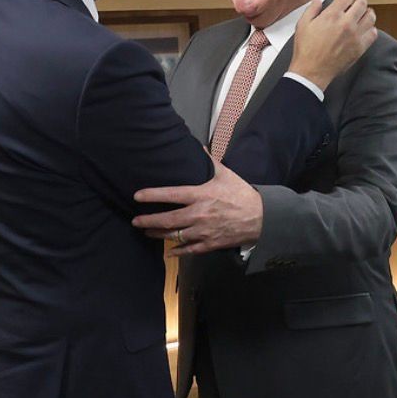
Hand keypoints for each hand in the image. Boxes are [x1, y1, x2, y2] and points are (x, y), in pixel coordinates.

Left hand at [131, 153, 262, 255]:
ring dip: (158, 234)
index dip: (152, 195)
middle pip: (167, 219)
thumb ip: (210, 161)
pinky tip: (168, 250)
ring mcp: (203, 231)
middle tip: (135, 220)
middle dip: (148, 220)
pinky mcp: (209, 244)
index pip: (171, 194)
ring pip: (174, 235)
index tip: (137, 196)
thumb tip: (198, 146)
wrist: (261, 218)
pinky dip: (176, 250)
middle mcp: (199, 214)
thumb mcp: (226, 175)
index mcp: (201, 195)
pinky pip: (188, 249)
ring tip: (147, 231)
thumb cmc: (242, 195)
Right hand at [287, 0, 376, 90]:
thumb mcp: (303, 25)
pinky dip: (371, 29)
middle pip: (362, 3)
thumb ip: (312, 8)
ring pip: (371, 17)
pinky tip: (364, 29)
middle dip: (360, 0)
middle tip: (357, 2)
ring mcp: (355, 36)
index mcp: (332, 15)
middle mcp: (346, 23)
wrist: (312, 71)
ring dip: (367, 12)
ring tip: (362, 14)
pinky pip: (373, 34)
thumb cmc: (306, 50)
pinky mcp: (360, 48)